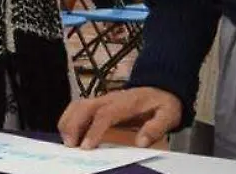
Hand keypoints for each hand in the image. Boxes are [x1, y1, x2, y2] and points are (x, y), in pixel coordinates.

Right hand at [58, 87, 180, 149]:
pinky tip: (69, 133)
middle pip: (84, 107)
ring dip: (68, 121)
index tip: (86, 146)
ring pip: (77, 105)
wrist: (161, 88)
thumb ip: (155, 128)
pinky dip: (69, 119)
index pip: (105, 114)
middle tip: (70, 145)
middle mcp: (109, 99)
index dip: (93, 130)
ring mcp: (102, 100)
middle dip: (73, 125)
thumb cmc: (162, 103)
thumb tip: (141, 142)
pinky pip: (78, 108)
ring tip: (67, 141)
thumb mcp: (168, 115)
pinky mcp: (98, 104)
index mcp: (125, 102)